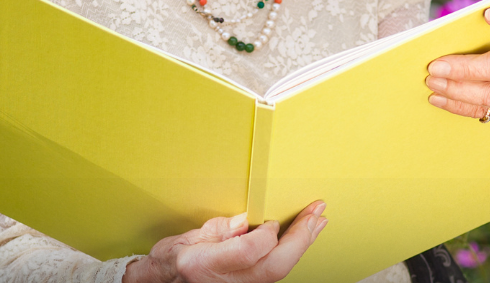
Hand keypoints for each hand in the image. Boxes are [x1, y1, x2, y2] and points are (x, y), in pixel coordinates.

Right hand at [122, 200, 327, 282]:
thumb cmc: (172, 259)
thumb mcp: (188, 237)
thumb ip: (220, 230)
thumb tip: (247, 222)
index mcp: (205, 264)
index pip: (247, 252)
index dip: (266, 235)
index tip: (272, 220)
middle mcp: (226, 281)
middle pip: (273, 266)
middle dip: (299, 238)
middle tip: (317, 213)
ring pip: (279, 271)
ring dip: (302, 244)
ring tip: (317, 221)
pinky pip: (275, 271)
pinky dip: (292, 252)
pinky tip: (302, 237)